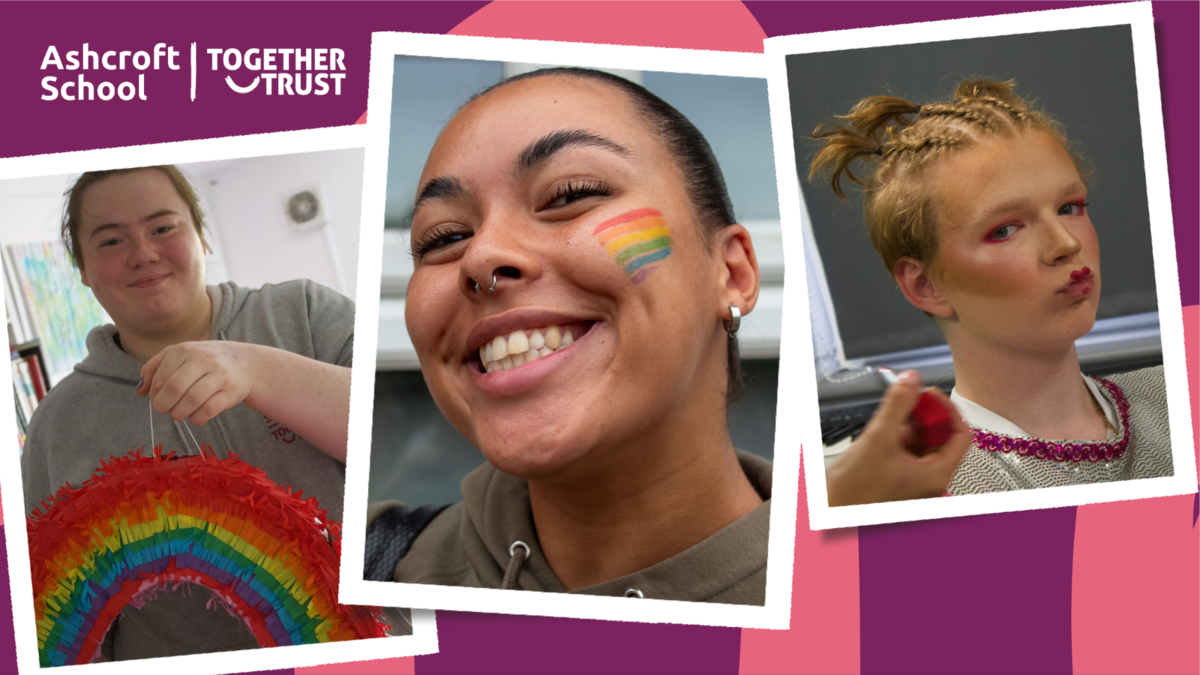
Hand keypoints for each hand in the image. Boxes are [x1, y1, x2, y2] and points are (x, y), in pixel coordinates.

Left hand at [137, 341, 260, 424]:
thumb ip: (156, 368)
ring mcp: (218, 375)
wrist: (245, 363)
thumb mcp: (180, 356)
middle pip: (174, 389)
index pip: (160, 378)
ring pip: (191, 400)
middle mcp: (202, 360)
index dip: (155, 394)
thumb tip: (140, 391)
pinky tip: (196, 417)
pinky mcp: (230, 392)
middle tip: (165, 410)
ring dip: (179, 413)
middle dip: (164, 405)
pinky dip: (197, 418)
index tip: (158, 399)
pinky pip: (208, 410)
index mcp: (184, 350)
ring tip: (179, 414)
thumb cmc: (206, 361)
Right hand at [826, 370, 971, 505]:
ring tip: (890, 414)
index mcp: (936, 475)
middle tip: (909, 397)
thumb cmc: (853, 493)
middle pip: (941, 437)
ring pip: (922, 442)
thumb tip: (910, 380)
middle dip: (925, 415)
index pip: (960, 435)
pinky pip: (906, 450)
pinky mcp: (898, 477)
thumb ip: (897, 405)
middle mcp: (929, 480)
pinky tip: (882, 430)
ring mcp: (914, 480)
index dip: (947, 409)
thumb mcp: (878, 439)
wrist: (828, 512)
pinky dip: (897, 436)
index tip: (928, 393)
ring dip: (909, 424)